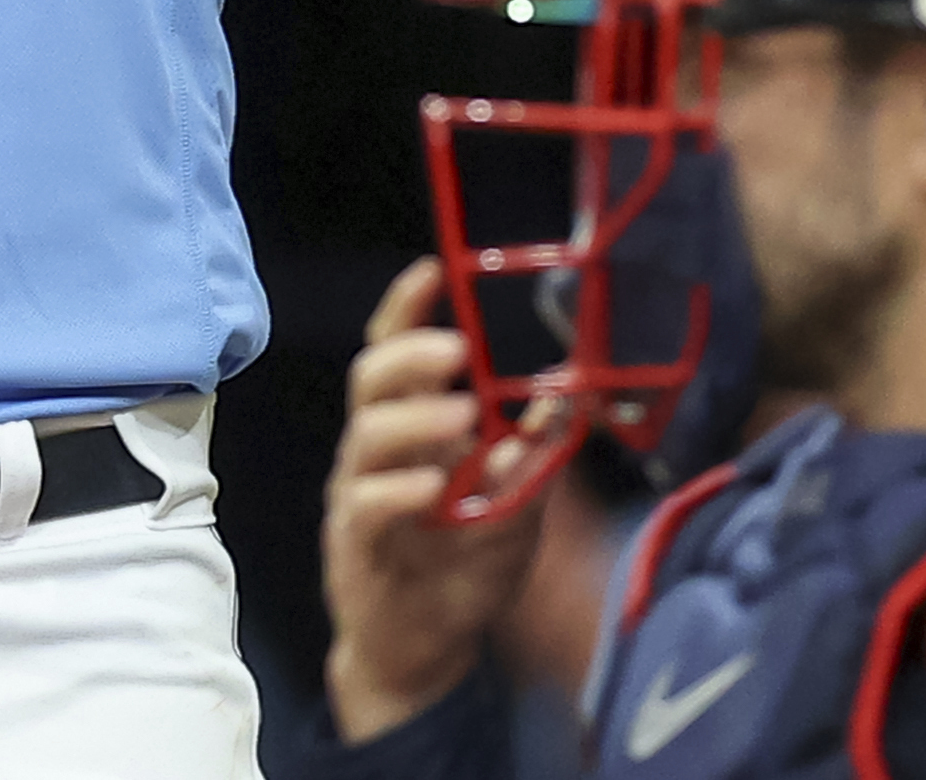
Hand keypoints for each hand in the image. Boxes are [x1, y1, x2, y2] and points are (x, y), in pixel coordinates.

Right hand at [321, 259, 556, 745]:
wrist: (423, 655)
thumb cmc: (462, 572)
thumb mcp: (517, 509)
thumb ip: (536, 455)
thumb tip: (570, 395)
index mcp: (411, 430)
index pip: (395, 353)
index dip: (406, 309)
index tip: (433, 270)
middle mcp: (376, 452)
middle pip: (370, 381)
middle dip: (410, 356)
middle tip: (458, 349)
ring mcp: (360, 496)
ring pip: (366, 437)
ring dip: (414, 419)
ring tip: (462, 417)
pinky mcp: (356, 545)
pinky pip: (366, 506)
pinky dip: (398, 491)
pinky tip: (435, 489)